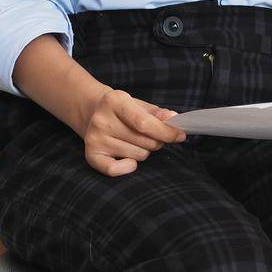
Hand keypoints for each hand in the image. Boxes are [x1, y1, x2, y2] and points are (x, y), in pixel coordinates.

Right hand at [71, 87, 185, 177]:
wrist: (93, 113)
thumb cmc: (122, 111)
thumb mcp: (139, 105)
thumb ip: (157, 113)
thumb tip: (173, 119)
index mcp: (114, 101)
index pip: (144, 123)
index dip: (166, 132)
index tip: (180, 135)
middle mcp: (101, 120)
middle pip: (144, 141)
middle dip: (156, 141)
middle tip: (151, 136)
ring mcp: (94, 138)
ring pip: (137, 155)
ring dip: (143, 152)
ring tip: (135, 142)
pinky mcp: (91, 154)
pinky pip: (113, 170)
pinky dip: (127, 167)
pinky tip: (129, 160)